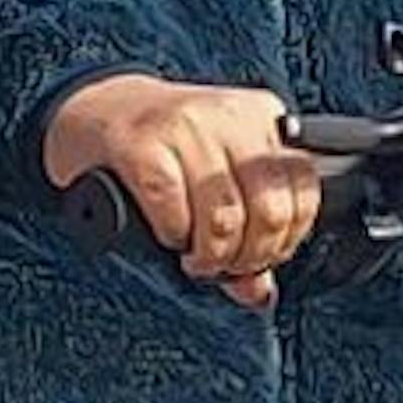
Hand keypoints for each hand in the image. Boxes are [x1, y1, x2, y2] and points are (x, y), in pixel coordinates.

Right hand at [41, 71, 320, 306]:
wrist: (98, 110)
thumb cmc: (165, 151)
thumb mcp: (217, 178)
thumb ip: (248, 232)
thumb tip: (260, 292)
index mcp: (264, 118)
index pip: (304, 189)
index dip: (286, 240)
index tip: (260, 259)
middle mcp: (231, 115)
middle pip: (270, 209)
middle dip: (249, 255)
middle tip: (226, 266)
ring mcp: (186, 125)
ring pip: (225, 216)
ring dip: (211, 255)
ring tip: (197, 258)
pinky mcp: (142, 143)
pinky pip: (174, 209)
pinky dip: (174, 236)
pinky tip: (169, 236)